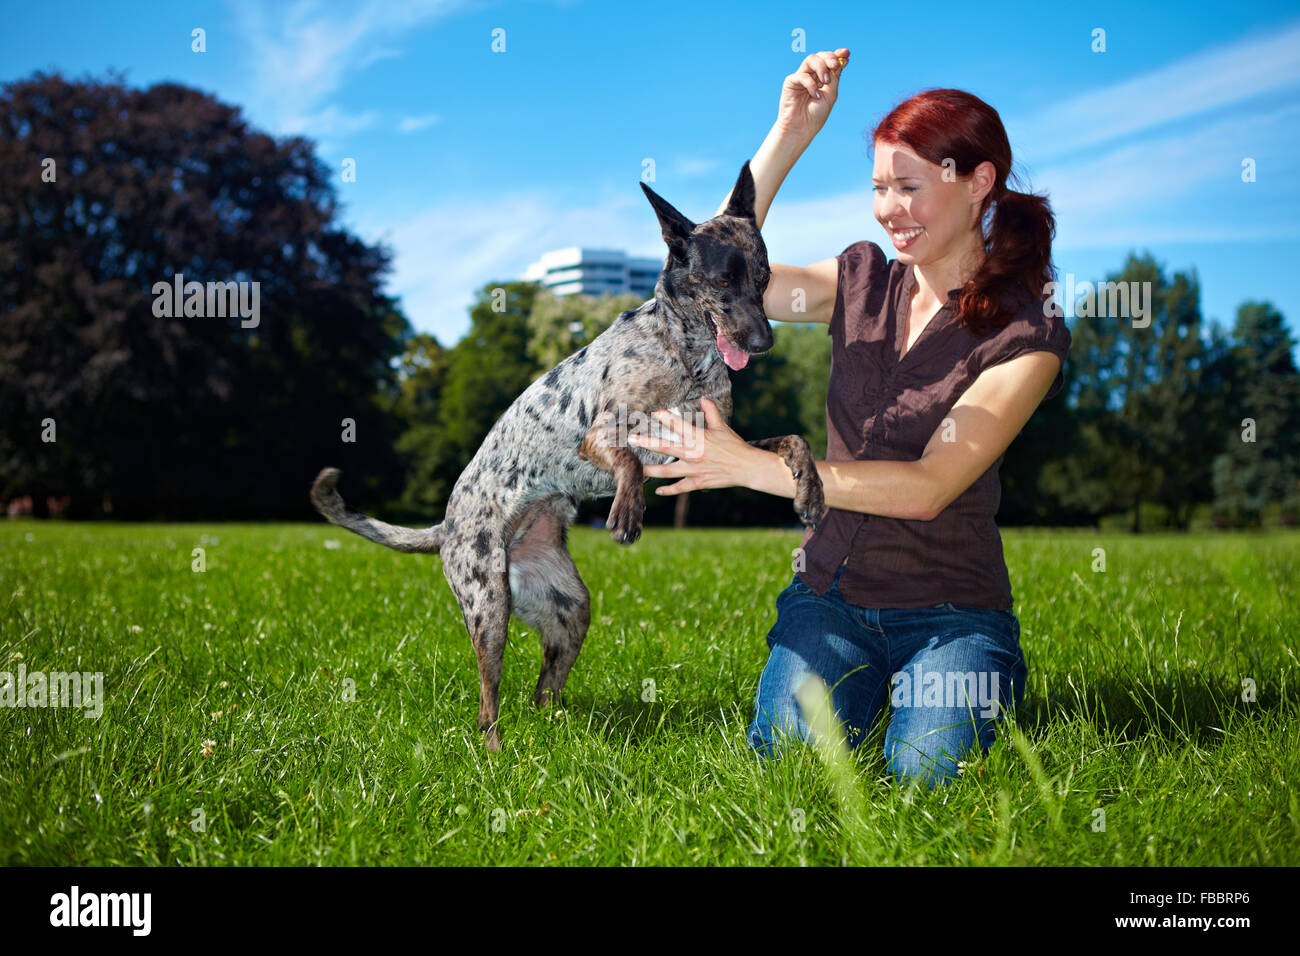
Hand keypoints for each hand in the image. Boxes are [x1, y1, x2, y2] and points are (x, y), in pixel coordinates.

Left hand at [628, 398, 759, 494]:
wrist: (747, 467)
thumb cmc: (734, 445)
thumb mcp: (722, 426)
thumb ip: (711, 412)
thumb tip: (704, 398)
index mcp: (698, 438)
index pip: (678, 425)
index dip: (666, 417)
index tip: (655, 412)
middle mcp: (693, 454)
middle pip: (664, 448)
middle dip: (646, 443)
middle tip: (631, 439)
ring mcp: (694, 470)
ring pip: (667, 471)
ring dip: (650, 471)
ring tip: (636, 470)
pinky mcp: (698, 482)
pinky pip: (680, 487)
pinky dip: (669, 490)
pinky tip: (657, 490)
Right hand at [775, 48, 848, 144]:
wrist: (802, 129)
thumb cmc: (816, 115)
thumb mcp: (831, 94)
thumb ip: (835, 76)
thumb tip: (844, 59)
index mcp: (822, 78)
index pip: (829, 61)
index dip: (838, 54)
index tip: (846, 53)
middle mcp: (812, 75)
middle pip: (820, 56)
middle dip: (829, 58)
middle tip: (835, 65)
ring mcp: (801, 77)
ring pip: (811, 59)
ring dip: (821, 67)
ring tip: (825, 82)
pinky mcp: (790, 82)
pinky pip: (802, 75)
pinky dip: (811, 84)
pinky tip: (815, 95)